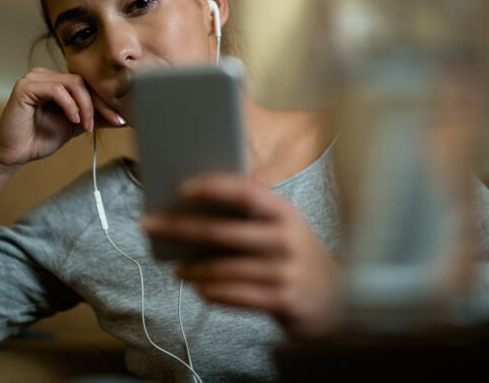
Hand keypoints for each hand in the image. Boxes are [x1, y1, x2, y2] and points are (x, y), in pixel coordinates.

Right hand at [0, 67, 124, 170]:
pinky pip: (57, 89)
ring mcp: (34, 78)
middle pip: (83, 82)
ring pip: (73, 82)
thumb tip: (120, 117)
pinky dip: (70, 105)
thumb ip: (95, 118)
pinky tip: (73, 119)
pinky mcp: (25, 87)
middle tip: (112, 121)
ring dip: (85, 105)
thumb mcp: (75, 126)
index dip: (105, 101)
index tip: (121, 118)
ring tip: (86, 125)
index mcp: (56, 81)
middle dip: (100, 103)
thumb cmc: (39, 138)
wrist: (14, 153)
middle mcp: (45, 75)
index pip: (88, 85)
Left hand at [141, 174, 340, 339]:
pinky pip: (236, 296)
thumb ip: (251, 218)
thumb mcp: (284, 229)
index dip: (213, 187)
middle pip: (221, 232)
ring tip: (175, 268)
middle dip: (179, 228)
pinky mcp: (284, 300)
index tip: (183, 188)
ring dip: (192, 269)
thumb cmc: (297, 257)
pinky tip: (198, 288)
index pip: (245, 192)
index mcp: (284, 212)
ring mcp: (286, 271)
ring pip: (223, 269)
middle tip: (149, 225)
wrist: (339, 300)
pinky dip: (212, 292)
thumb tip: (195, 211)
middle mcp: (286, 238)